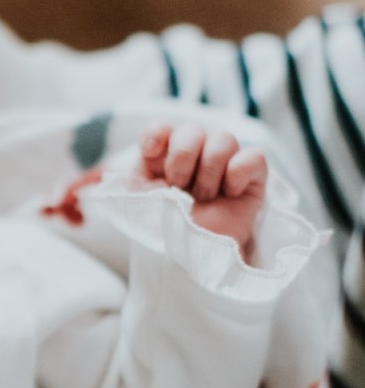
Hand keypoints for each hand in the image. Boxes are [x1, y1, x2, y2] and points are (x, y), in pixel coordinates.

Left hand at [139, 122, 266, 260]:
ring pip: (224, 138)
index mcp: (163, 158)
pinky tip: (229, 192)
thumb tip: (135, 157)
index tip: (149, 153)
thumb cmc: (162, 230)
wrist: (188, 260)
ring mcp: (224, 164)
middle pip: (192, 129)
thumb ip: (134, 174)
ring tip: (203, 198)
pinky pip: (253, 156)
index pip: (163, 127)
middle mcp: (195, 156)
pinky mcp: (251, 178)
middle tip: (177, 187)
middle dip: (182, 157)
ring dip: (208, 171)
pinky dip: (238, 172)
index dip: (157, 133)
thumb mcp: (137, 201)